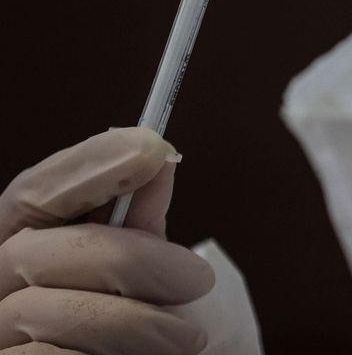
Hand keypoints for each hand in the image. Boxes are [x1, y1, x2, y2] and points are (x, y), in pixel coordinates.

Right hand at [0, 129, 214, 354]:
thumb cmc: (128, 337)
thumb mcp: (135, 277)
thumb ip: (138, 225)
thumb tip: (157, 157)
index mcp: (18, 251)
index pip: (32, 194)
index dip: (86, 166)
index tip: (152, 150)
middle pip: (37, 250)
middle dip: (129, 259)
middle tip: (198, 279)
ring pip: (40, 309)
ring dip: (131, 321)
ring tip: (187, 339)